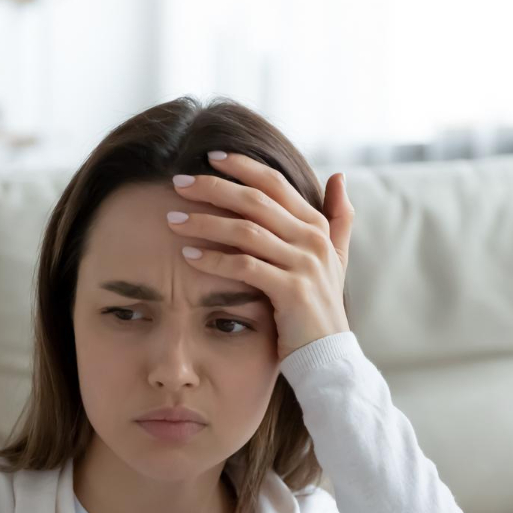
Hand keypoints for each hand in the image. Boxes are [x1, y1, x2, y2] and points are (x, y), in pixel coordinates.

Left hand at [168, 151, 354, 362]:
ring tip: (173, 219)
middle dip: (214, 188)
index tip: (210, 157)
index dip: (242, 166)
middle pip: (255, 200)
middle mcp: (312, 240)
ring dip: (205, 222)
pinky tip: (188, 255)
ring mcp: (303, 264)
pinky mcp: (290, 291)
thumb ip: (338, 218)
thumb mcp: (336, 258)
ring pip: (246, 230)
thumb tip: (340, 176)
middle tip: (178, 182)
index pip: (275, 183)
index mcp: (317, 226)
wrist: (327, 355)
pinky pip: (244, 266)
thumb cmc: (320, 306)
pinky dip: (213, 259)